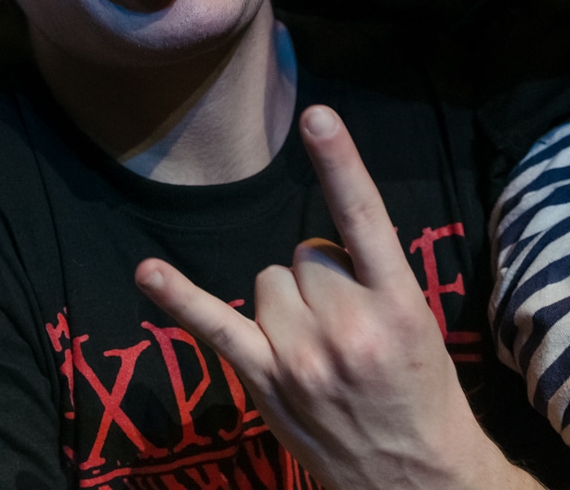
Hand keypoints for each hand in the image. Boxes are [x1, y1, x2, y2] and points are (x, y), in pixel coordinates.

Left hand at [136, 106, 532, 489]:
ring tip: (320, 349)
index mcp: (398, 305)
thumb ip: (369, 277)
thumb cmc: (420, 392)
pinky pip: (214, 327)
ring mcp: (301, 356)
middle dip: (321, 279)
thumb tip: (314, 249)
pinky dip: (179, 297)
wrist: (417, 480)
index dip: (340, 164)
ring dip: (286, 304)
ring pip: (268, 280)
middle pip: (305, 253)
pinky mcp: (266, 382)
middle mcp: (347, 326)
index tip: (317, 116)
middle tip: (349, 327)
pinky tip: (149, 272)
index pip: (364, 219)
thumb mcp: (418, 325)